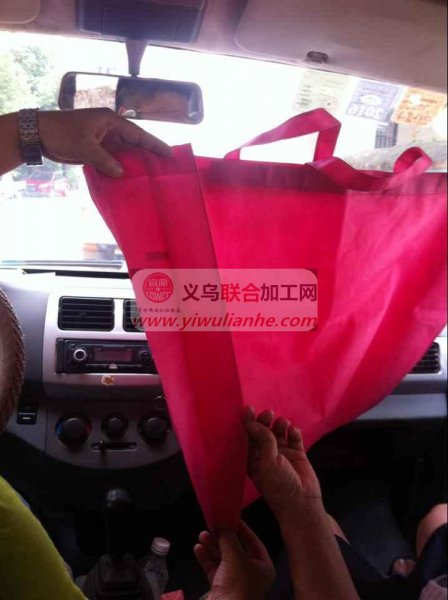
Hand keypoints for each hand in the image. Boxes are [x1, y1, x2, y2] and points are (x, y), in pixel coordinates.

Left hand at [37, 108, 170, 176]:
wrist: (39, 135)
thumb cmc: (61, 133)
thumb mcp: (84, 146)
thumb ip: (104, 160)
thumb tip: (121, 173)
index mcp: (110, 121)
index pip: (137, 134)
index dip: (154, 144)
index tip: (169, 153)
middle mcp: (110, 130)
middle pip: (134, 144)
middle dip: (148, 155)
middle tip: (166, 168)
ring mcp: (104, 142)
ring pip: (125, 154)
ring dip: (135, 165)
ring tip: (152, 177)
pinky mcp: (97, 152)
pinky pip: (113, 161)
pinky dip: (121, 170)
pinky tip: (130, 180)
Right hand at [194, 521, 274, 599]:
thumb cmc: (238, 585)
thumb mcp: (235, 557)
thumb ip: (228, 538)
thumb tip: (222, 524)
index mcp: (262, 565)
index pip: (252, 541)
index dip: (241, 529)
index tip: (228, 517)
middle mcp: (251, 572)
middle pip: (236, 549)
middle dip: (223, 537)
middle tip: (212, 525)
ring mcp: (236, 581)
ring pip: (223, 558)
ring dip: (212, 546)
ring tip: (202, 534)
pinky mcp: (222, 587)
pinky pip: (214, 569)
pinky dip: (206, 558)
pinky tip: (198, 548)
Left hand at [245, 407, 321, 514]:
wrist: (302, 502)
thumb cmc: (279, 486)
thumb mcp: (267, 461)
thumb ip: (263, 440)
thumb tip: (253, 422)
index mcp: (253, 458)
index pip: (248, 436)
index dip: (248, 422)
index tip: (249, 408)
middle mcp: (266, 454)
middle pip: (264, 431)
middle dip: (265, 420)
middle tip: (269, 414)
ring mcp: (282, 453)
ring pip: (279, 432)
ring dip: (280, 424)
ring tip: (283, 423)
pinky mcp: (297, 454)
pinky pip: (294, 438)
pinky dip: (294, 432)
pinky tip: (294, 432)